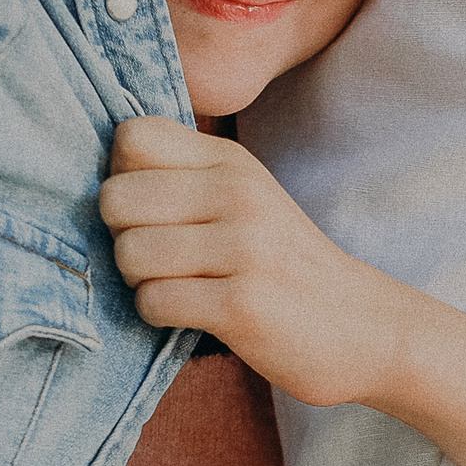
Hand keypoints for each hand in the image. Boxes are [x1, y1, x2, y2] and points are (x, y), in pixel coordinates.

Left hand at [100, 115, 415, 405]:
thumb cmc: (286, 266)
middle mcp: (238, 194)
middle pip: (116, 199)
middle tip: (159, 259)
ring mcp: (243, 248)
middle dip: (122, 237)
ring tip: (179, 287)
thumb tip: (102, 178)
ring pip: (130, 254)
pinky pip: (154, 302)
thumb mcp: (246, 200)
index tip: (150, 210)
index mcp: (231, 163)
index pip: (131, 137)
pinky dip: (159, 315)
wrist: (364, 327)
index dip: (122, 177)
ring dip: (140, 282)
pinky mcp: (242, 304)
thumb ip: (186, 178)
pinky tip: (193, 314)